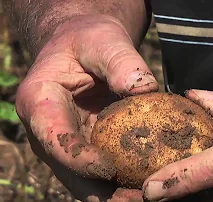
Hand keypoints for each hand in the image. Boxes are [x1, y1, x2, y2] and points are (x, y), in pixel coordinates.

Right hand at [16, 15, 157, 201]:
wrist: (86, 46)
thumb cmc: (89, 39)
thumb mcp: (103, 40)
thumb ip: (121, 62)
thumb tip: (144, 90)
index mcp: (40, 102)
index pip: (55, 139)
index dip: (79, 159)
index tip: (110, 169)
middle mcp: (49, 130)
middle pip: (70, 172)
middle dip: (102, 191)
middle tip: (138, 198)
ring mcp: (69, 142)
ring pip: (86, 181)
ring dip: (115, 195)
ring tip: (147, 198)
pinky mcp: (89, 146)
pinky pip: (102, 172)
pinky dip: (123, 182)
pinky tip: (149, 184)